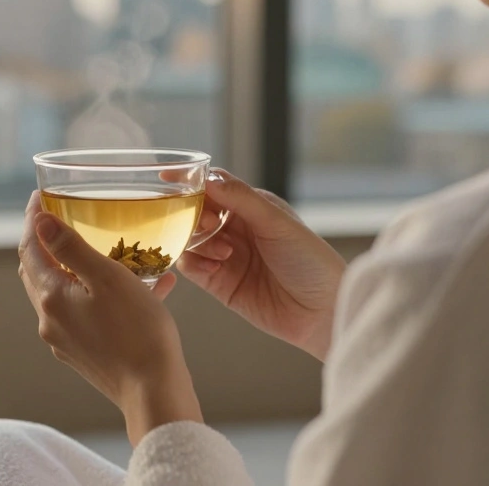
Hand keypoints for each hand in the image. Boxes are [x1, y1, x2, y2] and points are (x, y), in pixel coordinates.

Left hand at [18, 192, 202, 445]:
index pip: (29, 248)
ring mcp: (66, 340)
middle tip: (61, 218)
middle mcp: (50, 321)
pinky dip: (97, 294)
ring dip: (74, 268)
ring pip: (61, 293)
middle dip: (46, 243)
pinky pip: (84, 313)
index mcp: (51, 298)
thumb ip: (70, 247)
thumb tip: (40, 222)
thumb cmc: (137, 331)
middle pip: (38, 272)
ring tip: (103, 250)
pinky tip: (139, 287)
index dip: (33, 219)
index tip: (39, 197)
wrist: (154, 391)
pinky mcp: (84, 354)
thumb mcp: (106, 277)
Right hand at [177, 170, 345, 360]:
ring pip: (189, 240)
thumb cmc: (310, 261)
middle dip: (194, 215)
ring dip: (198, 242)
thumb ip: (241, 199)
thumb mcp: (277, 223)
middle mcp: (235, 228)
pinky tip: (215, 269)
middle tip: (208, 224)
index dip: (191, 183)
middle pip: (195, 213)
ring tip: (224, 254)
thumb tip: (208, 177)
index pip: (213, 187)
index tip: (166, 179)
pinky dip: (195, 264)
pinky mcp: (219, 283)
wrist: (322, 312)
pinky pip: (192, 267)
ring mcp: (225, 255)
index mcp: (251, 207)